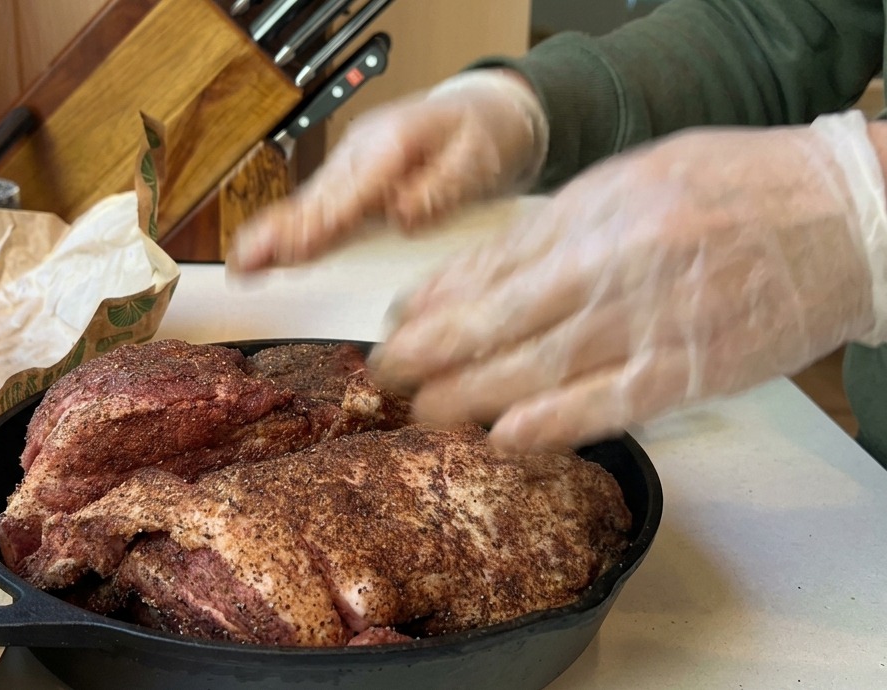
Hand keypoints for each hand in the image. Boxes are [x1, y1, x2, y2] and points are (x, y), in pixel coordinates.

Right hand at [226, 70, 547, 271]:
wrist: (484, 114)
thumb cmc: (482, 135)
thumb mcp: (478, 157)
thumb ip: (445, 187)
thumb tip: (405, 214)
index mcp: (394, 143)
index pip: (354, 190)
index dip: (323, 222)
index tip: (299, 248)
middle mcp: (362, 153)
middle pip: (317, 198)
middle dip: (283, 231)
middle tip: (247, 262)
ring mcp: (350, 168)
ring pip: (310, 204)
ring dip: (276, 235)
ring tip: (244, 265)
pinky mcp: (349, 184)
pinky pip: (317, 210)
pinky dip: (289, 232)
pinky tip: (263, 256)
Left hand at [370, 112, 886, 450]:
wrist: (841, 216)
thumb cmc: (734, 190)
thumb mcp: (630, 181)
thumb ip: (552, 228)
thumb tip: (472, 273)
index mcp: (596, 211)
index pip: (491, 263)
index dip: (434, 300)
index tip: (395, 324)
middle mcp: (615, 263)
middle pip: (499, 318)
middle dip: (429, 351)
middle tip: (383, 377)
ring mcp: (653, 319)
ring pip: (539, 366)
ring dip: (470, 394)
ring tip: (422, 410)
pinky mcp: (692, 369)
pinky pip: (610, 402)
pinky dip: (554, 423)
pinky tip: (505, 436)